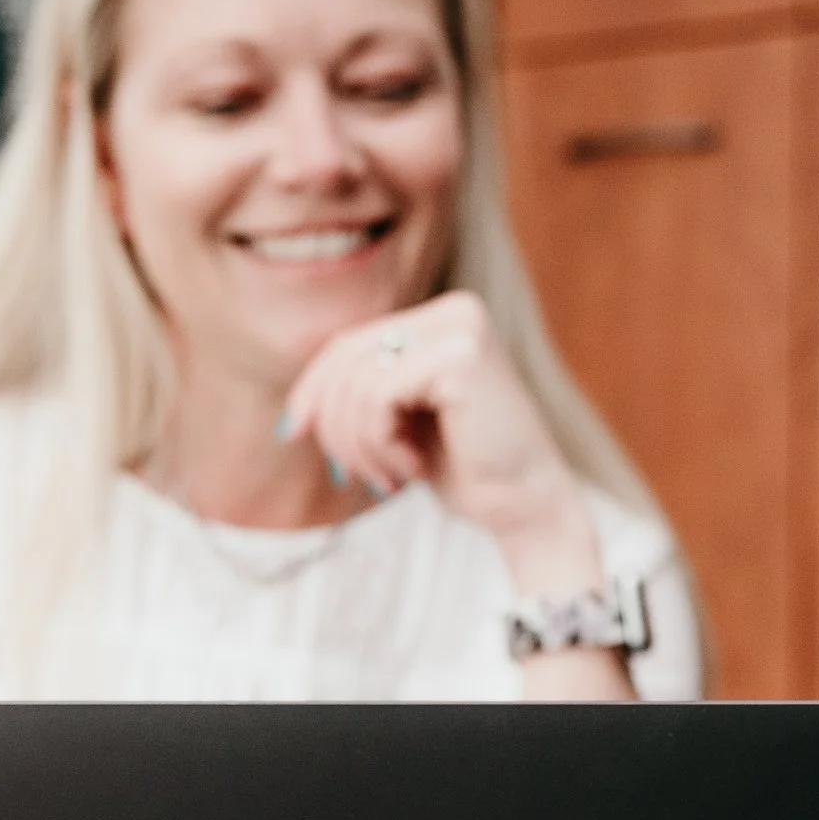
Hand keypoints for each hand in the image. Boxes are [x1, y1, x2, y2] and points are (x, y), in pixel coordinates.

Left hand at [278, 290, 602, 599]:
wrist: (526, 507)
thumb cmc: (468, 471)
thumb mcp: (403, 424)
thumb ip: (362, 397)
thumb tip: (296, 410)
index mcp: (441, 320)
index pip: (348, 344)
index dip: (311, 389)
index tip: (292, 432)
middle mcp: (454, 312)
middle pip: (346, 357)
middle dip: (333, 425)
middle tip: (353, 476)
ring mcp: (459, 329)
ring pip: (356, 381)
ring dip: (360, 445)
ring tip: (391, 477)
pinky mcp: (460, 357)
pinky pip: (378, 396)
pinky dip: (380, 444)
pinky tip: (411, 468)